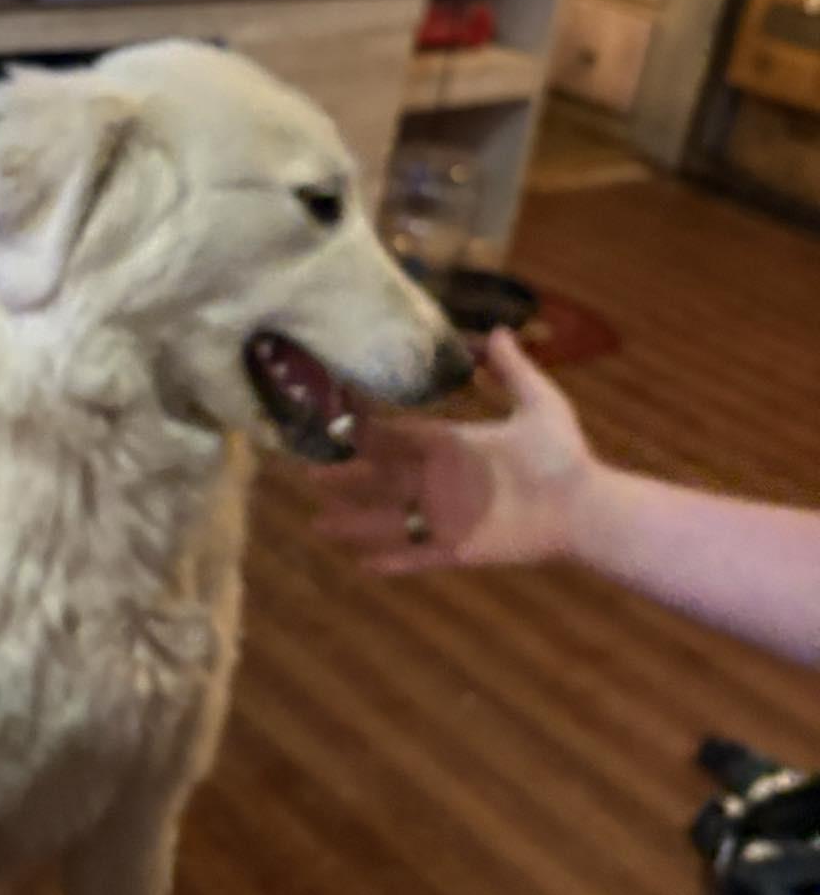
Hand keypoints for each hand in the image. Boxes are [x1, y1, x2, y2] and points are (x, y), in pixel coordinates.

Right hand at [312, 328, 596, 573]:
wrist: (587, 506)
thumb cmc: (564, 456)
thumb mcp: (540, 405)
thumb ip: (514, 370)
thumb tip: (498, 329)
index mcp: (451, 445)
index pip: (397, 437)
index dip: (364, 432)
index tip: (332, 423)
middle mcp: (440, 481)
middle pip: (380, 480)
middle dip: (345, 479)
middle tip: (308, 476)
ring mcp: (447, 517)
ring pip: (389, 521)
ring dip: (354, 523)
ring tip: (318, 525)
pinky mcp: (460, 549)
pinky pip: (418, 556)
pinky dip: (392, 561)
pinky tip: (361, 565)